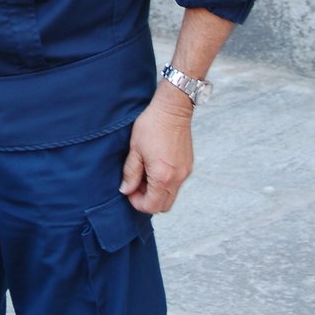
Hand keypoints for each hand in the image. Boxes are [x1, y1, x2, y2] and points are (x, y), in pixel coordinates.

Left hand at [119, 81, 194, 213]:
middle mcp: (178, 178)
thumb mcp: (135, 149)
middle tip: (136, 184)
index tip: (129, 190)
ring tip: (144, 173)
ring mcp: (185, 172)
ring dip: (156, 192)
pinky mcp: (188, 165)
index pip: (152, 206)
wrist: (173, 109)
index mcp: (163, 176)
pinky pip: (176, 184)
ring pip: (171, 195)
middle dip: (148, 200)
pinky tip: (155, 167)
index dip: (137, 202)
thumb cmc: (152, 125)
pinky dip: (165, 183)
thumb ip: (130, 173)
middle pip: (164, 206)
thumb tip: (126, 190)